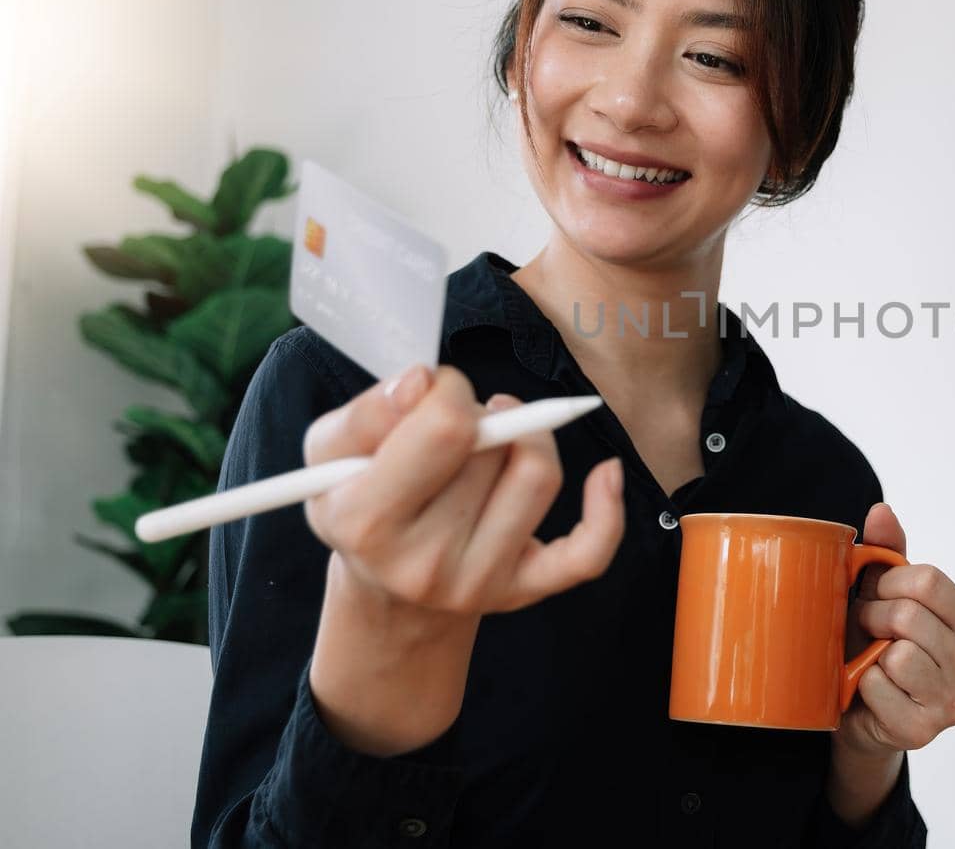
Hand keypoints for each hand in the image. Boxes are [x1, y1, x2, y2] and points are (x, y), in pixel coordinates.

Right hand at [301, 364, 625, 755]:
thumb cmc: (359, 501)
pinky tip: (606, 473)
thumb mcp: (329, 453)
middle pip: (494, 447)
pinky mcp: (526, 591)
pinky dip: (607, 509)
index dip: (448, 390)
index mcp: (367, 523)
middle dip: (480, 415)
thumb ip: (367, 411)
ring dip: (525, 439)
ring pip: (539, 475)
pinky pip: (589, 551)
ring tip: (496, 440)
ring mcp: (481, 583)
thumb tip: (425, 380)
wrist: (386, 591)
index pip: (444, 429)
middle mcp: (425, 564)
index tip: (436, 392)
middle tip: (460, 422)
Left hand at [835, 503, 954, 759]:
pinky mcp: (924, 731)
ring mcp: (954, 703)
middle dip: (872, 617)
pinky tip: (869, 690)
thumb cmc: (874, 646)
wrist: (858, 714)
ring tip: (868, 658)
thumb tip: (882, 510)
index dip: (887, 582)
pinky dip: (862, 684)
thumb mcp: (884, 596)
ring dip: (869, 652)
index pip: (928, 580)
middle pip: (909, 616)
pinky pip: (880, 687)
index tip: (873, 594)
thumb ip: (889, 553)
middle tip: (865, 629)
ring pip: (899, 654)